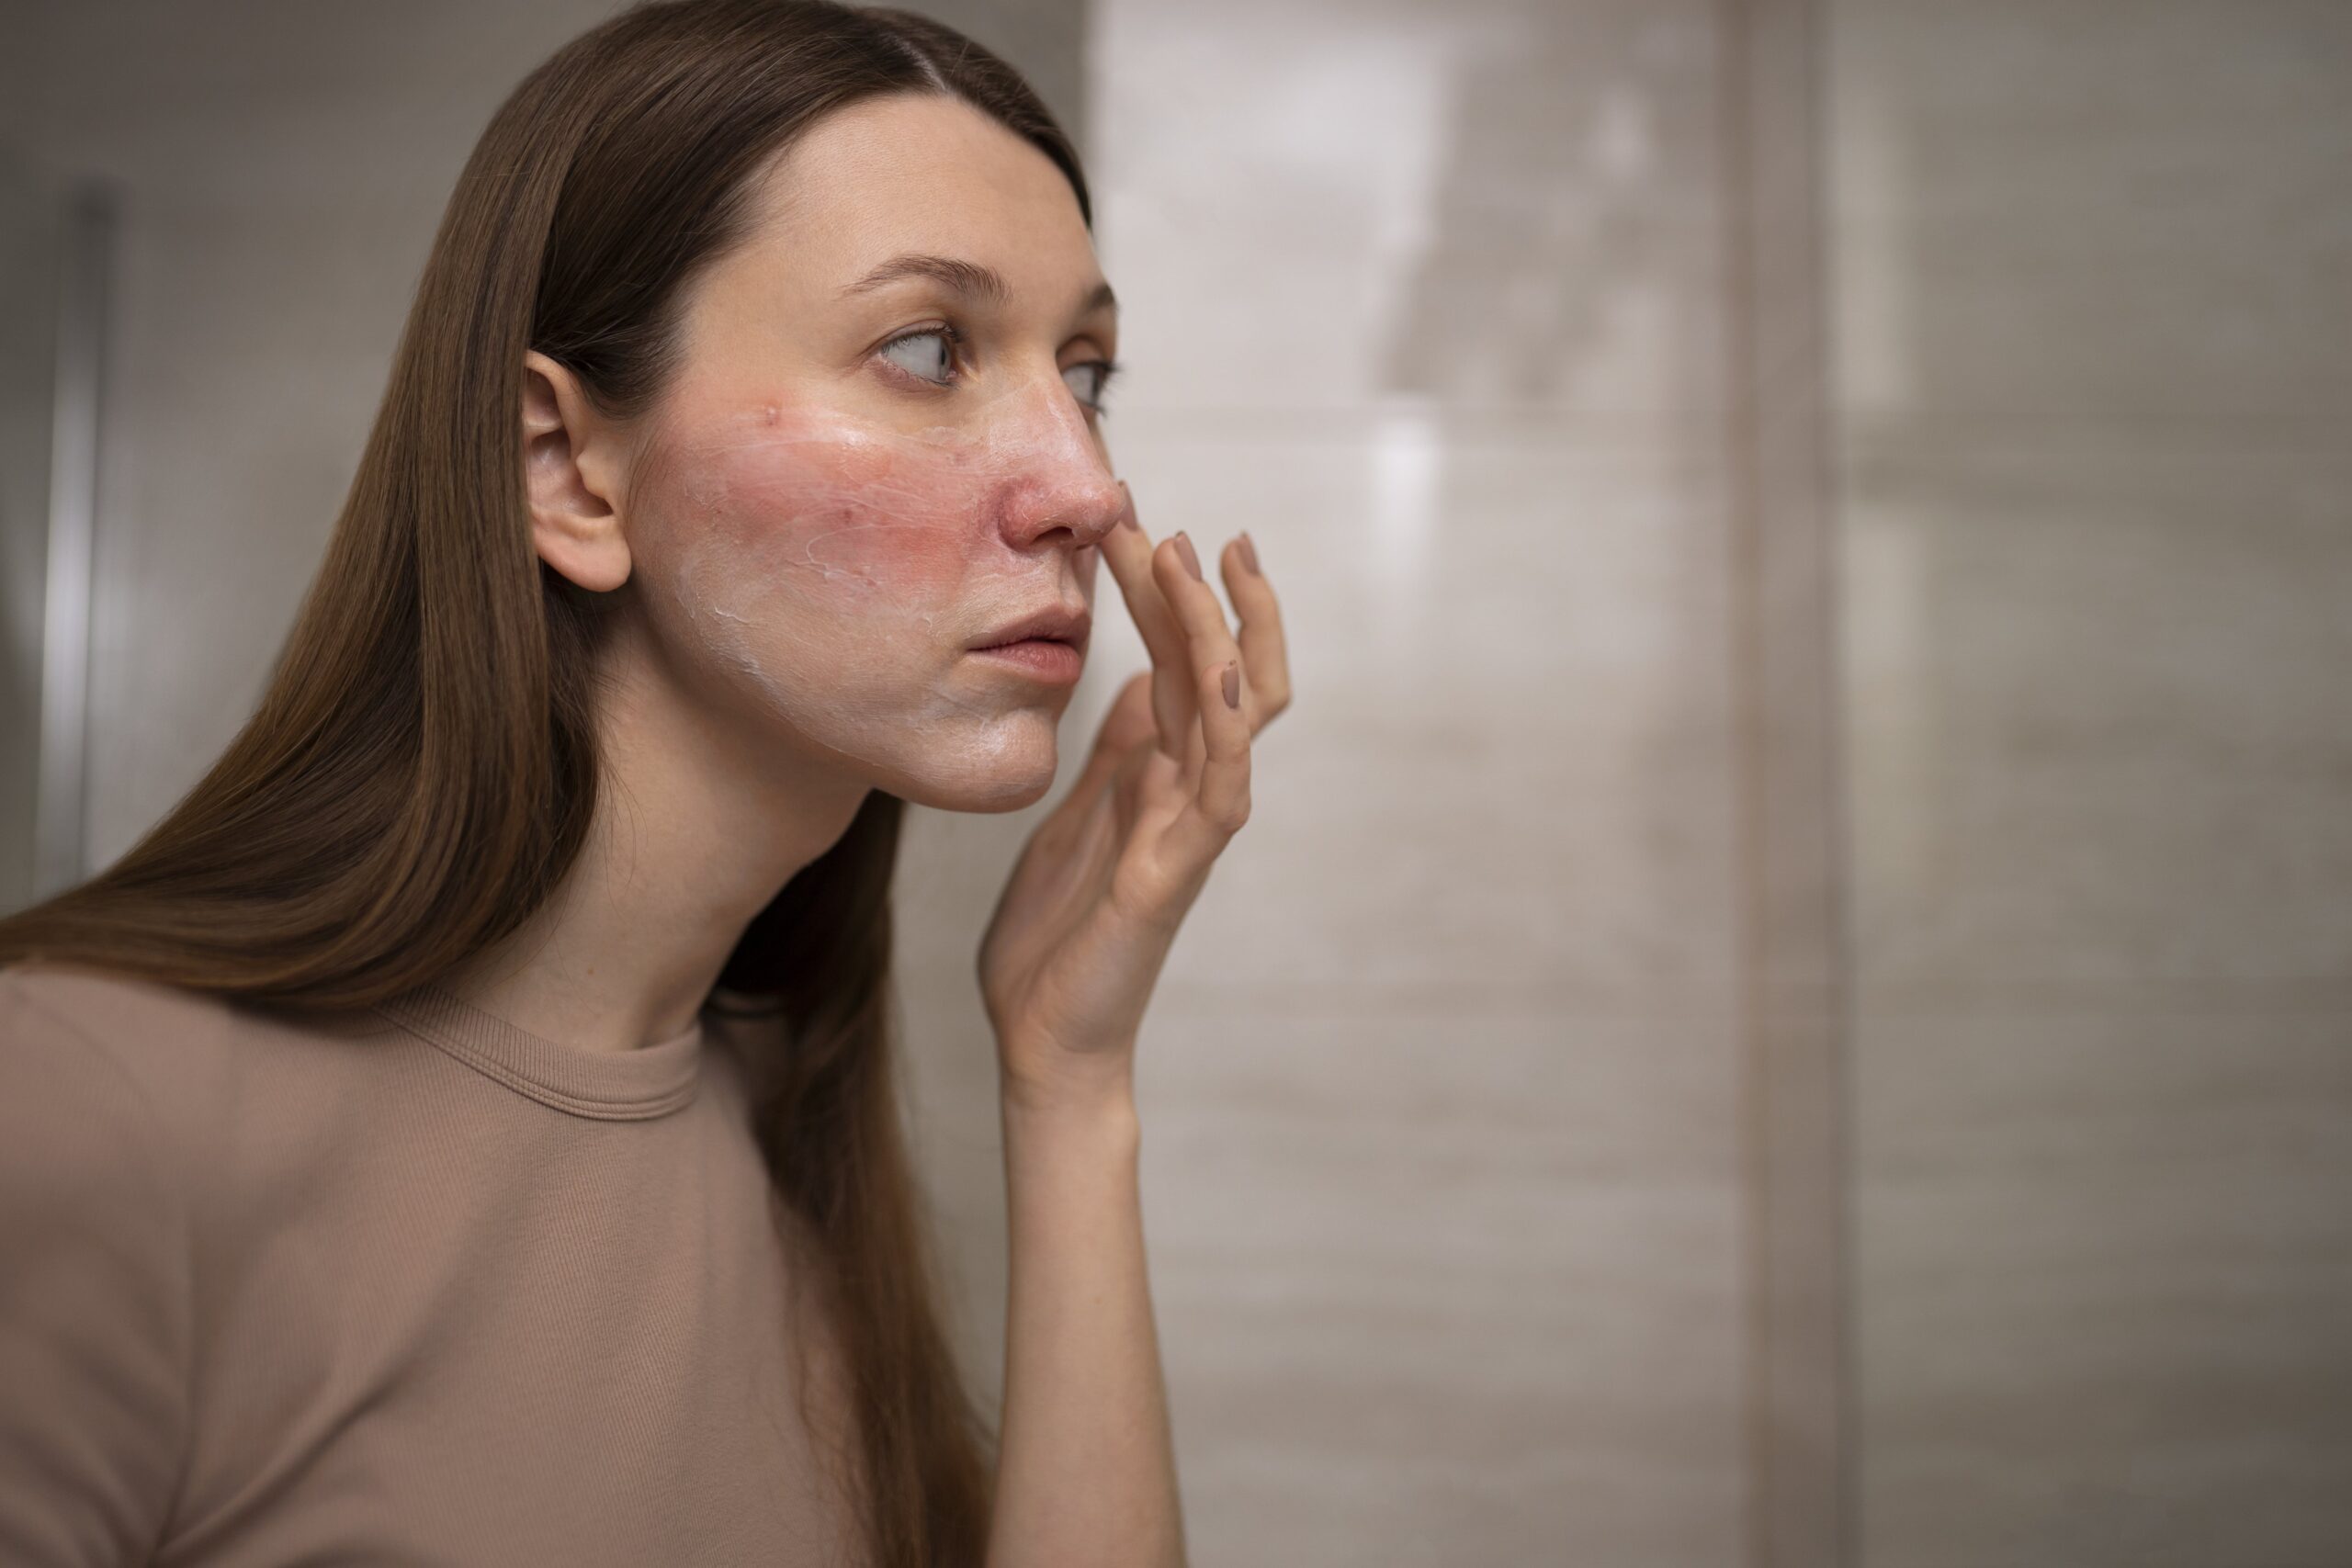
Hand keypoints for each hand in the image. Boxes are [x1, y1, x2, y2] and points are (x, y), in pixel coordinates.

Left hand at [977, 481, 1291, 1109]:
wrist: (1047, 1038)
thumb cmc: (1058, 939)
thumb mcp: (1074, 816)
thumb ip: (1115, 754)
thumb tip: (1138, 683)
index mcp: (1158, 773)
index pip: (1182, 662)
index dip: (1169, 594)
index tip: (1137, 525)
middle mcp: (1186, 788)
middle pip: (1217, 666)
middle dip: (1196, 591)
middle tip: (1162, 521)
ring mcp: (1190, 825)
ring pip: (1231, 708)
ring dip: (1214, 629)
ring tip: (1188, 558)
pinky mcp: (1177, 867)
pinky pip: (1218, 784)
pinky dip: (1223, 723)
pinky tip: (1213, 666)